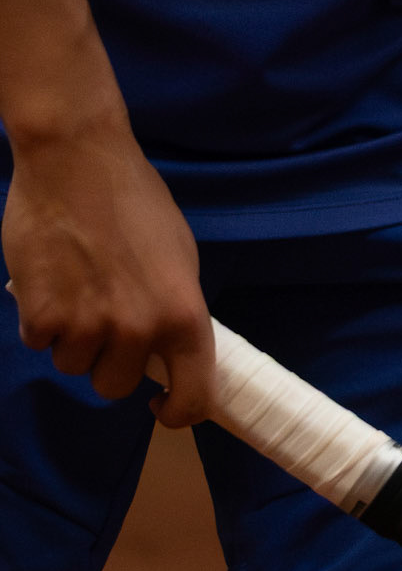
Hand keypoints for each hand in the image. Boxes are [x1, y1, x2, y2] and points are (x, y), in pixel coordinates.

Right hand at [2, 113, 214, 427]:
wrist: (75, 156)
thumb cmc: (134, 201)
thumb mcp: (179, 258)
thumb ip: (175, 311)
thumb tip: (169, 353)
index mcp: (184, 318)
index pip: (193, 400)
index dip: (176, 413)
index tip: (159, 405)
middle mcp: (138, 329)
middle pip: (115, 386)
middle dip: (108, 362)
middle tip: (102, 324)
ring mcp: (87, 324)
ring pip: (74, 366)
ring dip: (71, 340)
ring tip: (73, 295)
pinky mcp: (41, 312)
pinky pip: (39, 341)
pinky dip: (40, 320)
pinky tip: (48, 283)